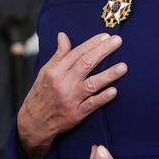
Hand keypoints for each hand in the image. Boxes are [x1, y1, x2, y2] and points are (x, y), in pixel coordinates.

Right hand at [17, 32, 126, 158]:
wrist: (34, 122)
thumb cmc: (42, 93)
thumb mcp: (45, 72)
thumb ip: (58, 55)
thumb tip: (63, 35)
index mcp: (55, 72)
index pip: (77, 53)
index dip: (92, 43)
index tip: (105, 36)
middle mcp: (63, 84)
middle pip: (86, 64)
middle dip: (103, 51)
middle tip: (118, 41)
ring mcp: (70, 99)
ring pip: (92, 84)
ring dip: (108, 75)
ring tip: (123, 67)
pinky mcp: (76, 114)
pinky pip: (92, 105)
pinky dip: (103, 97)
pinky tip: (114, 91)